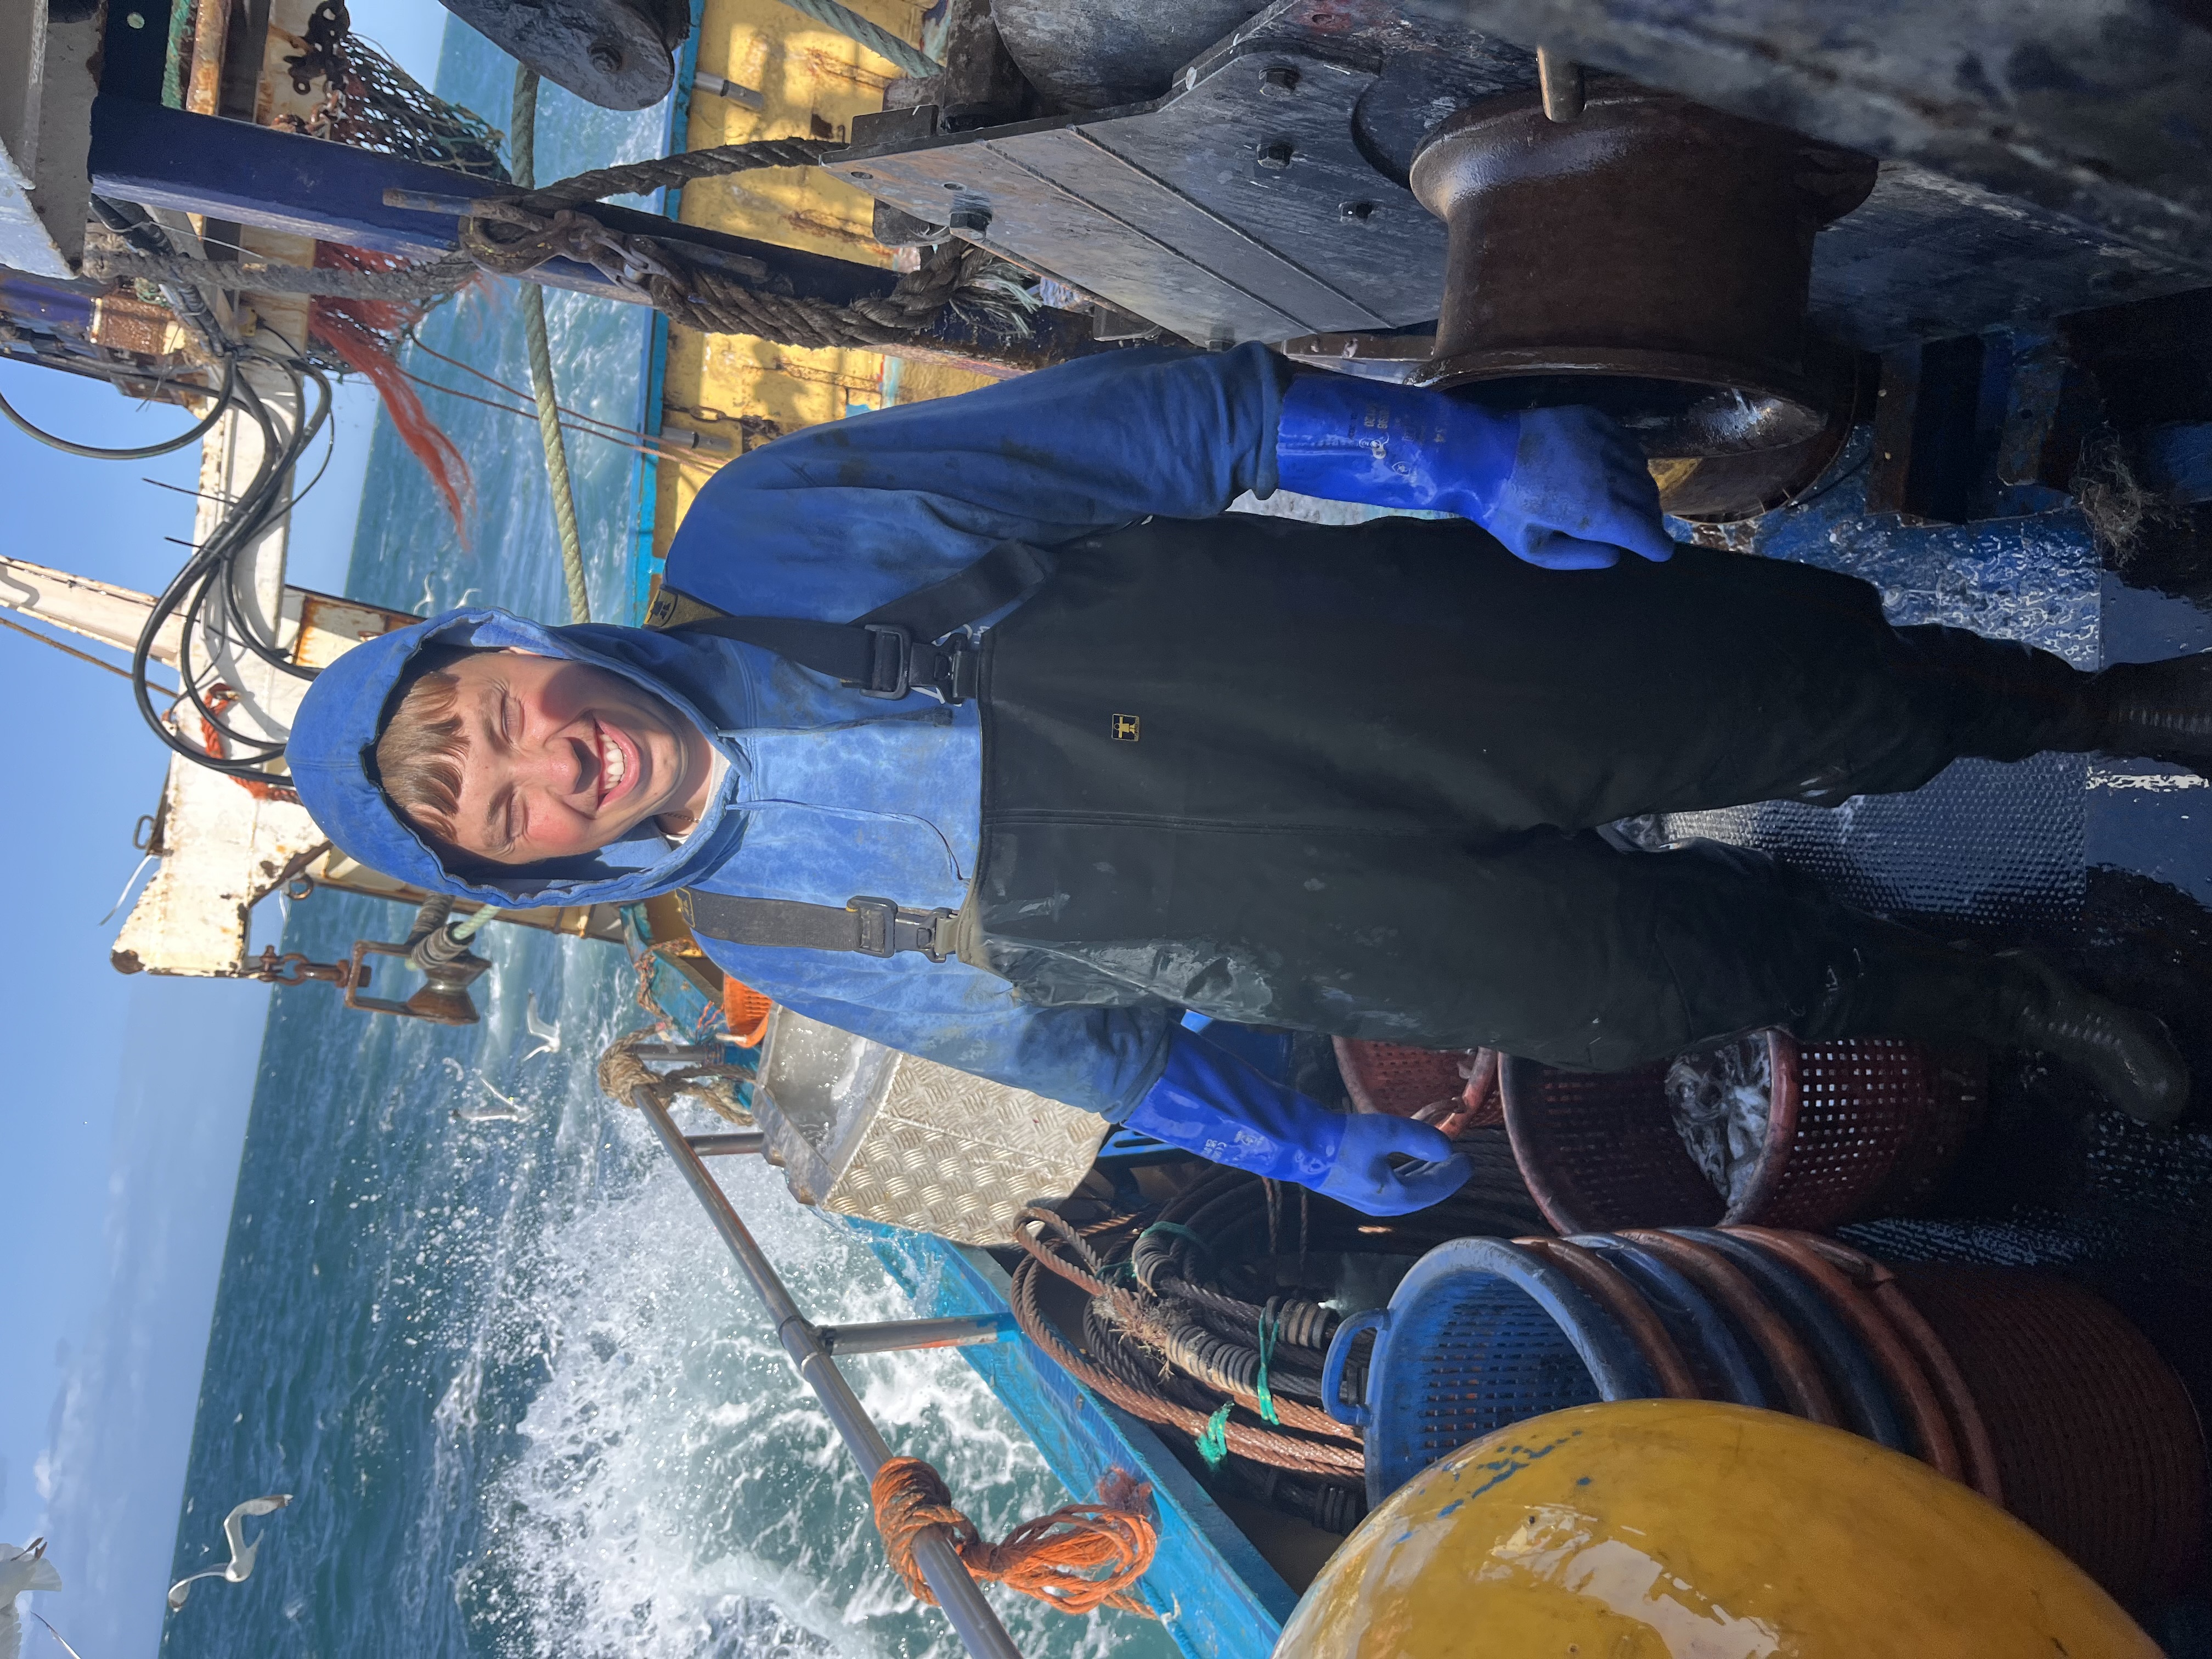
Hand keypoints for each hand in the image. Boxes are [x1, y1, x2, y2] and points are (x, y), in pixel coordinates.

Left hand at [1274, 375, 1673, 570]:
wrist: (1478, 452)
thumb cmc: (1502, 508)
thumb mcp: (1535, 549)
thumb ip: (1580, 557)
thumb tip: (1616, 554)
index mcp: (1596, 512)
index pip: (1648, 533)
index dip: (1657, 547)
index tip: (1658, 552)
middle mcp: (1609, 475)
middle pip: (1649, 502)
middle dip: (1646, 520)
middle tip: (1637, 529)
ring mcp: (1603, 443)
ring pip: (1641, 471)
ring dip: (1638, 490)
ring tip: (1622, 502)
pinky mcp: (1594, 419)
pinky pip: (1627, 443)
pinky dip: (1627, 460)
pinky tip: (1611, 471)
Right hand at [1316, 1113, 1472, 1215]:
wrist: (1295, 1144)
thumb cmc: (1341, 1140)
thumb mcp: (1386, 1132)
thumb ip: (1421, 1139)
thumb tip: (1447, 1148)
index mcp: (1392, 1197)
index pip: (1434, 1190)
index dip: (1453, 1176)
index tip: (1468, 1160)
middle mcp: (1381, 1203)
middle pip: (1420, 1194)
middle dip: (1440, 1177)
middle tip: (1456, 1161)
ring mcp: (1364, 1197)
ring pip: (1404, 1190)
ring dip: (1422, 1175)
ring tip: (1434, 1159)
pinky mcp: (1351, 1184)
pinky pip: (1389, 1184)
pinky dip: (1404, 1172)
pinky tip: (1402, 1158)